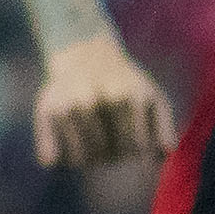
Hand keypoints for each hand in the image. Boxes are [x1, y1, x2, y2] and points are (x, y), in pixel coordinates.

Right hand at [31, 34, 172, 169]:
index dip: (137, 153)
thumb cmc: (126, 84)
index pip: (136, 147)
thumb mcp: (152, 97)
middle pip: (110, 154)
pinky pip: (55, 157)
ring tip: (97, 142)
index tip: (135, 145)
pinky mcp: (46, 111)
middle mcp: (98, 100)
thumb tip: (167, 151)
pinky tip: (70, 149)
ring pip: (83, 159)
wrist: (85, 54)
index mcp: (129, 97)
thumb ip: (164, 125)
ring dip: (91, 160)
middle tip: (114, 144)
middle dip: (115, 156)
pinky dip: (66, 159)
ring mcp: (71, 106)